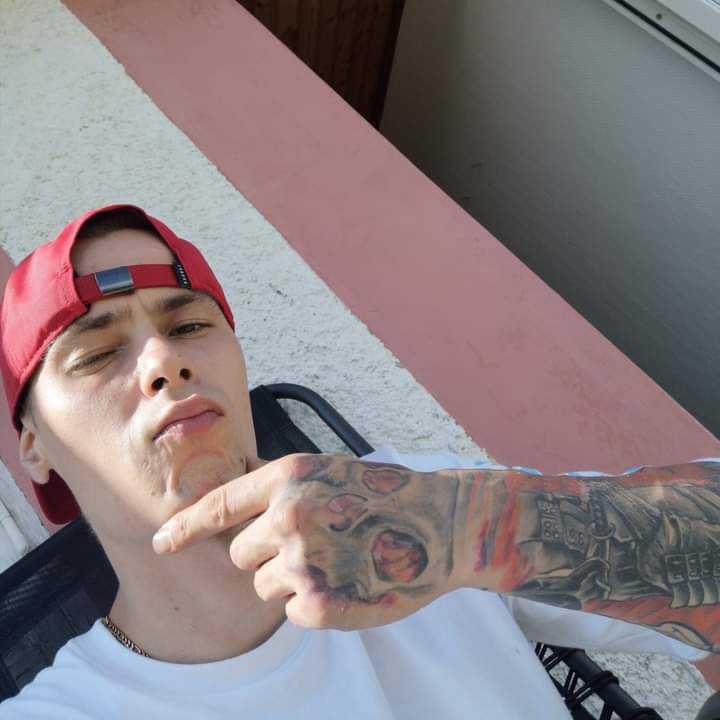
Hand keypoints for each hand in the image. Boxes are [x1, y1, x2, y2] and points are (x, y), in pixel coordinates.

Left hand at [152, 453, 463, 629]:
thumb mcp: (326, 468)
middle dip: (265, 553)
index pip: (218, 506)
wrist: (437, 522)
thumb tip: (231, 485)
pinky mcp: (318, 604)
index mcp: (287, 478)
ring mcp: (303, 561)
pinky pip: (291, 611)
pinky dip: (313, 603)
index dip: (184, 529)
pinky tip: (347, 581)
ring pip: (263, 585)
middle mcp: (288, 516)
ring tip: (335, 559)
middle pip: (239, 554)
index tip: (161, 544)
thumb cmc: (380, 493)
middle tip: (313, 543)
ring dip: (290, 580)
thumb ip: (275, 481)